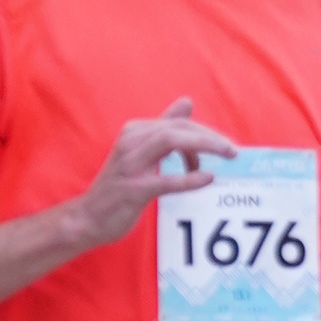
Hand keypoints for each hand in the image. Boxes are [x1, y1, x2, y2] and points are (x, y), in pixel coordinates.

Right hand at [76, 97, 237, 250]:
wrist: (88, 218)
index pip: (178, 123)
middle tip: (233, 152)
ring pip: (171, 142)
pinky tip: (207, 179)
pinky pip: (165, 180)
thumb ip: (164, 127)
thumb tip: (187, 102)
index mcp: (134, 131)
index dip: (204, 132)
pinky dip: (189, 178)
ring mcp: (130, 165)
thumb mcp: (139, 151)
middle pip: (177, 128)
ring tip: (227, 157)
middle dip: (210, 137)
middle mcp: (130, 142)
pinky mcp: (132, 190)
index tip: (222, 148)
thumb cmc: (118, 186)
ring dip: (204, 147)